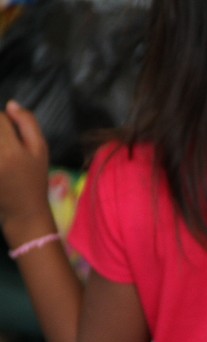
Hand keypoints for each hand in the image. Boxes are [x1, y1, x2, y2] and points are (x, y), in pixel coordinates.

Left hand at [0, 101, 52, 244]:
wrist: (23, 210)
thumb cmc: (34, 179)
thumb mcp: (41, 150)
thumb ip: (29, 124)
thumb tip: (11, 104)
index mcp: (13, 150)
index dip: (3, 121)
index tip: (8, 132)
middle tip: (5, 145)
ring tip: (5, 156)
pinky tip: (1, 164)